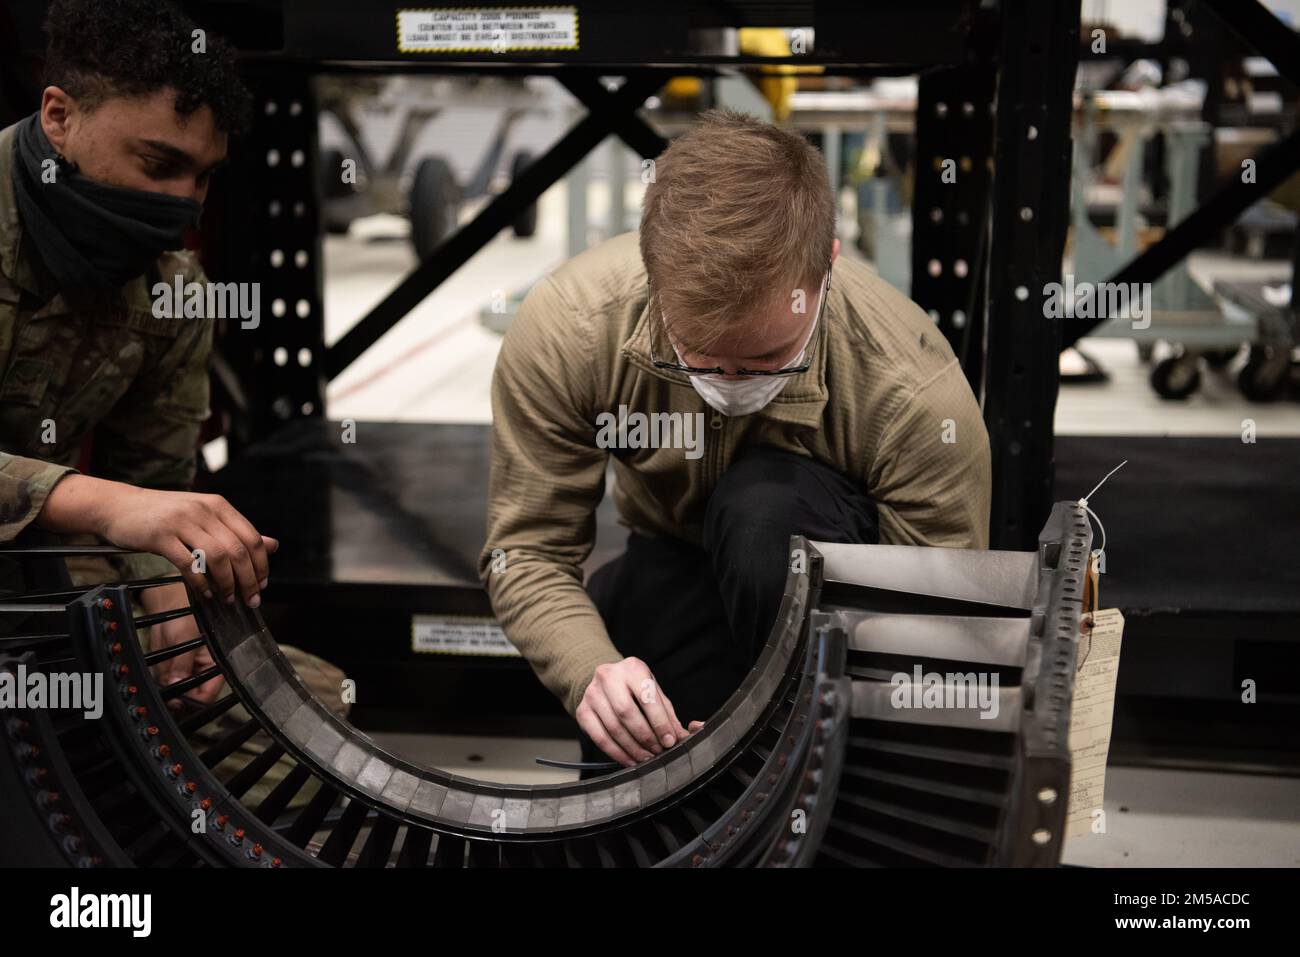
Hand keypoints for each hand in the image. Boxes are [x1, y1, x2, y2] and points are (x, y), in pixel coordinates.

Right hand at [40, 475, 276, 606]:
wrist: (118, 505)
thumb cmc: (163, 514)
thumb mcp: (204, 516)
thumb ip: (236, 531)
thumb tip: (273, 545)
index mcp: (218, 505)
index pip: (252, 538)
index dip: (261, 565)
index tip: (261, 585)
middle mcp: (204, 510)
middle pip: (238, 550)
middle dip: (248, 580)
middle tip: (250, 599)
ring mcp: (182, 522)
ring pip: (217, 557)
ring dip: (226, 583)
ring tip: (228, 598)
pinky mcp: (161, 536)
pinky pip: (188, 564)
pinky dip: (200, 583)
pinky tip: (205, 594)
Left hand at [141, 582, 224, 709]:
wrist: (170, 604)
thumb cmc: (186, 614)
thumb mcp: (184, 638)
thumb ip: (181, 664)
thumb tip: (176, 686)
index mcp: (215, 665)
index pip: (207, 695)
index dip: (192, 702)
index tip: (177, 701)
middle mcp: (202, 672)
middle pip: (190, 697)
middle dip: (176, 695)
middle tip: (166, 688)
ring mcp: (187, 672)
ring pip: (175, 691)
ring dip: (166, 686)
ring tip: (164, 670)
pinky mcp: (173, 670)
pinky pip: (164, 682)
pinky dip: (159, 679)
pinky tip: (160, 667)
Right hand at [576, 657, 704, 766]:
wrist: (605, 681)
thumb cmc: (635, 688)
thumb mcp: (654, 693)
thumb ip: (669, 714)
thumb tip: (689, 734)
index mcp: (632, 668)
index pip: (647, 697)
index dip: (659, 722)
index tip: (669, 741)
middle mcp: (608, 676)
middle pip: (626, 713)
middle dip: (645, 737)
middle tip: (657, 752)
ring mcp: (592, 694)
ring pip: (612, 727)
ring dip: (632, 748)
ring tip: (646, 759)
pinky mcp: (582, 711)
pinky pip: (599, 737)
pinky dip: (616, 753)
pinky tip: (629, 760)